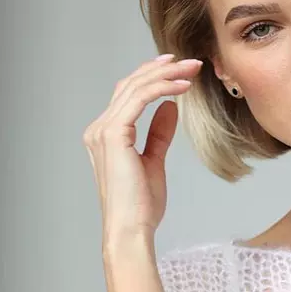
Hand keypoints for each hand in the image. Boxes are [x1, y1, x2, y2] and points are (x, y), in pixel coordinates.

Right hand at [82, 52, 202, 243]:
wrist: (131, 228)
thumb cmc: (141, 206)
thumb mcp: (154, 163)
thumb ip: (159, 134)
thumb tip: (170, 108)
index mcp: (106, 135)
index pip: (128, 95)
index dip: (151, 77)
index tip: (176, 69)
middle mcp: (99, 129)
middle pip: (130, 85)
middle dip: (161, 69)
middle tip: (189, 62)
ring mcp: (103, 130)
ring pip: (135, 88)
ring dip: (165, 75)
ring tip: (191, 70)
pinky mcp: (114, 135)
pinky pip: (139, 100)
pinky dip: (161, 89)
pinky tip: (182, 88)